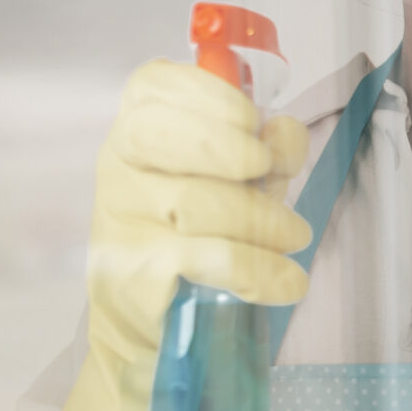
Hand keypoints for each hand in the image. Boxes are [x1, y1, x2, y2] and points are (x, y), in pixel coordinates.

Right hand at [51, 61, 311, 410]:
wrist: (156, 323)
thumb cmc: (201, 231)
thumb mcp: (240, 179)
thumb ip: (266, 148)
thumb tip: (286, 132)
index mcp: (139, 128)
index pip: (153, 87)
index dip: (207, 97)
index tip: (251, 120)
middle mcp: (118, 167)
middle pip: (170, 139)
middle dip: (233, 151)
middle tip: (271, 172)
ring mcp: (121, 221)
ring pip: (196, 203)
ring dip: (261, 220)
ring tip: (293, 238)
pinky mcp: (134, 276)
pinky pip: (205, 262)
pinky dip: (258, 270)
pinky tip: (287, 281)